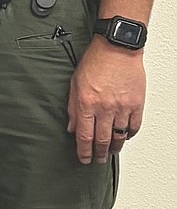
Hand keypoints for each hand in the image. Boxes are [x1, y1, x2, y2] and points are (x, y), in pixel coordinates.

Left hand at [67, 36, 145, 163]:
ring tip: (110, 152)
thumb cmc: (95, 61)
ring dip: (114, 148)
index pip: (84, 136)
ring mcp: (122, 107)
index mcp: (86, 103)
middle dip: (99, 154)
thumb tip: (72, 127)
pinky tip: (124, 137)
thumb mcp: (75, 83)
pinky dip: (129, 135)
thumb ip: (73, 108)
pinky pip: (134, 127)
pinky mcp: (136, 104)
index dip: (83, 152)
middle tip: (97, 160)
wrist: (116, 48)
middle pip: (102, 140)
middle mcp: (104, 108)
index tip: (83, 158)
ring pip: (119, 137)